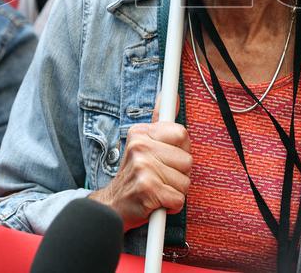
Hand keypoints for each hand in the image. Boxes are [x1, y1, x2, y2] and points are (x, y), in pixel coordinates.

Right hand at [89, 108, 191, 230]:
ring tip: (158, 189)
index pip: (181, 133)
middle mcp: (140, 147)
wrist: (112, 205)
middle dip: (180, 174)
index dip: (181, 150)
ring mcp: (143, 167)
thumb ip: (159, 121)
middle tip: (161, 178)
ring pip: (185, 181)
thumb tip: (170, 95)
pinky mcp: (148, 189)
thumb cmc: (134, 176)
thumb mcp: (142, 144)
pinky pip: (178, 199)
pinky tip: (157, 201)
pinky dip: (171, 206)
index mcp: (140, 133)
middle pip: (187, 160)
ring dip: (175, 191)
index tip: (169, 157)